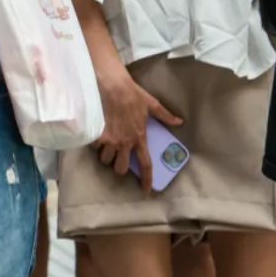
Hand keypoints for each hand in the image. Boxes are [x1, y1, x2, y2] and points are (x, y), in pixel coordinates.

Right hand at [90, 65, 183, 192]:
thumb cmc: (133, 95)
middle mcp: (125, 143)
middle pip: (120, 168)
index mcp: (140, 138)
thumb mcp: (152, 105)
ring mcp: (111, 140)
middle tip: (118, 157)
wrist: (114, 86)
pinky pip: (95, 148)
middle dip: (119, 166)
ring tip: (107, 147)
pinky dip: (96, 144)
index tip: (146, 190)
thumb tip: (179, 122)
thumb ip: (165, 116)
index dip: (147, 179)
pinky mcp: (98, 135)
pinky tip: (98, 137)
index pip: (145, 164)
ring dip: (107, 156)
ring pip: (106, 160)